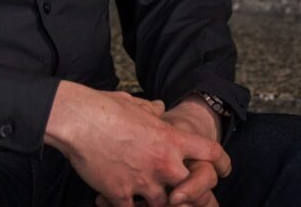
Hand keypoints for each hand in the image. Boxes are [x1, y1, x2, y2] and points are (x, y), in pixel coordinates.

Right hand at [45, 81, 229, 206]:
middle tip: (181, 195)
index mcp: (171, 138)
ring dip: (155, 201)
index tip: (224, 169)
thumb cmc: (102, 107)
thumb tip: (159, 108)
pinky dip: (126, 206)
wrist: (77, 120)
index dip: (221, 162)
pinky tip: (114, 201)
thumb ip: (152, 111)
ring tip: (144, 196)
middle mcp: (164, 163)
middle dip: (189, 194)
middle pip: (192, 189)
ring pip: (163, 205)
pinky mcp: (122, 193)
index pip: (210, 152)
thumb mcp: (135, 104)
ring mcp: (144, 181)